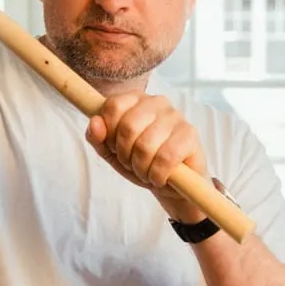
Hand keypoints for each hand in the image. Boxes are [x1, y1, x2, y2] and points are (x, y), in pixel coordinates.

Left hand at [85, 93, 208, 222]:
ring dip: (141, 168)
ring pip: (145, 145)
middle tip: (133, 164)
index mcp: (136, 100)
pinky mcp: (190, 134)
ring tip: (146, 172)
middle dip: (125, 155)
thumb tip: (94, 122)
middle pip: (128, 127)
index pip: (113, 106)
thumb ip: (98, 138)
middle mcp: (157, 102)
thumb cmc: (142, 163)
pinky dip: (157, 175)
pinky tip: (159, 177)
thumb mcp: (112, 153)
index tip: (116, 148)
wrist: (174, 186)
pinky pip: (165, 158)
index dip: (109, 135)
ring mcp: (176, 116)